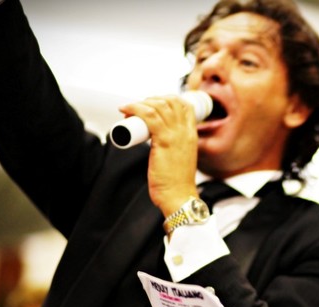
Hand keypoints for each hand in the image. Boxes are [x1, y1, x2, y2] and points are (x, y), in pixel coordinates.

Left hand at [118, 95, 198, 216]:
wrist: (179, 196)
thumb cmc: (177, 182)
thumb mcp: (181, 158)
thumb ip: (174, 149)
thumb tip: (158, 144)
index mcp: (192, 135)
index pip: (186, 106)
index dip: (168, 99)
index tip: (154, 104)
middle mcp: (186, 132)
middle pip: (171, 101)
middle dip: (152, 99)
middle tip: (138, 108)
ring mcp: (176, 136)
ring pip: (159, 106)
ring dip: (141, 103)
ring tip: (129, 110)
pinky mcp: (164, 141)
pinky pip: (149, 116)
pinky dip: (135, 108)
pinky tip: (126, 109)